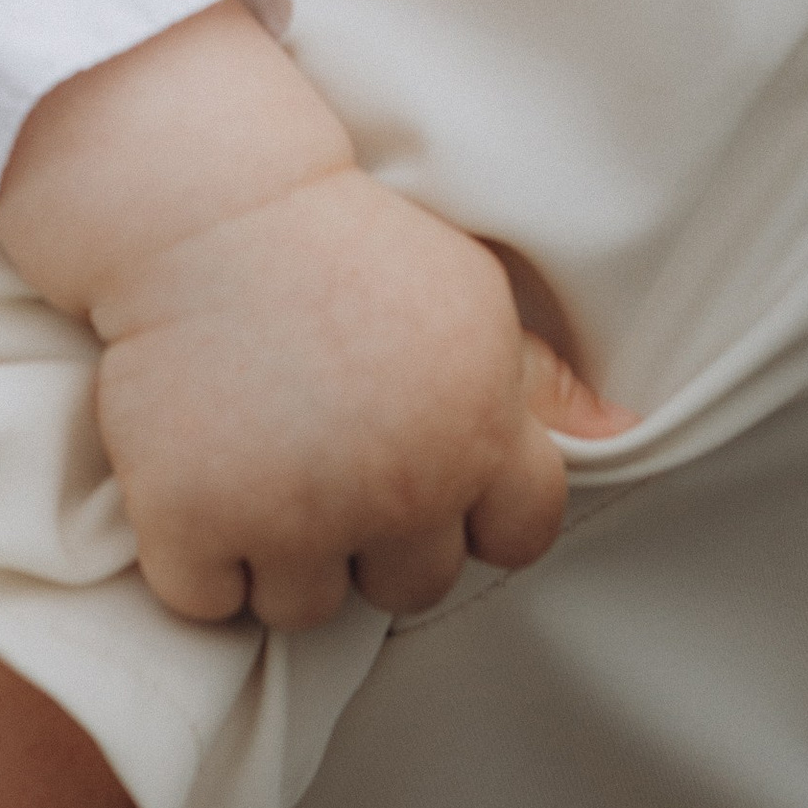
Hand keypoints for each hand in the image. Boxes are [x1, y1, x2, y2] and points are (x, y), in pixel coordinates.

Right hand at [92, 171, 618, 626]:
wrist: (204, 200)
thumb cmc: (338, 237)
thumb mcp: (462, 289)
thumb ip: (536, 378)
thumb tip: (616, 432)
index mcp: (475, 428)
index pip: (518, 537)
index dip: (474, 509)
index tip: (422, 464)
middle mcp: (398, 483)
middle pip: (410, 586)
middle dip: (371, 534)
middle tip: (323, 451)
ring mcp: (293, 510)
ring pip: (305, 606)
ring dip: (279, 552)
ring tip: (255, 456)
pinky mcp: (191, 519)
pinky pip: (207, 599)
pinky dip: (194, 554)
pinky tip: (194, 472)